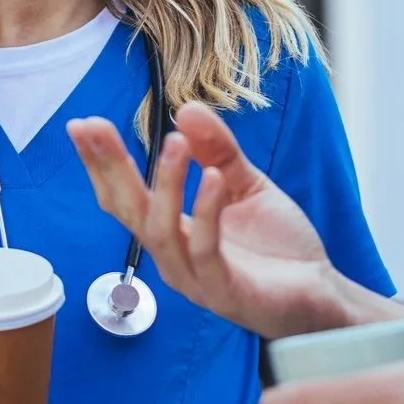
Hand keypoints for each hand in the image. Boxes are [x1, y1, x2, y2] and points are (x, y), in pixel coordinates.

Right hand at [68, 104, 350, 338]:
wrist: (322, 293)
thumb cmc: (277, 247)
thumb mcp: (245, 184)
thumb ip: (218, 150)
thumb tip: (185, 110)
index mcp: (174, 231)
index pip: (124, 197)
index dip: (100, 163)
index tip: (81, 125)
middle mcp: (175, 256)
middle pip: (128, 212)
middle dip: (109, 167)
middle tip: (93, 127)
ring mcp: (196, 278)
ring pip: (161, 232)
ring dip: (164, 185)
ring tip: (175, 143)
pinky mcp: (226, 292)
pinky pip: (206, 252)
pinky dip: (206, 212)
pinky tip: (211, 178)